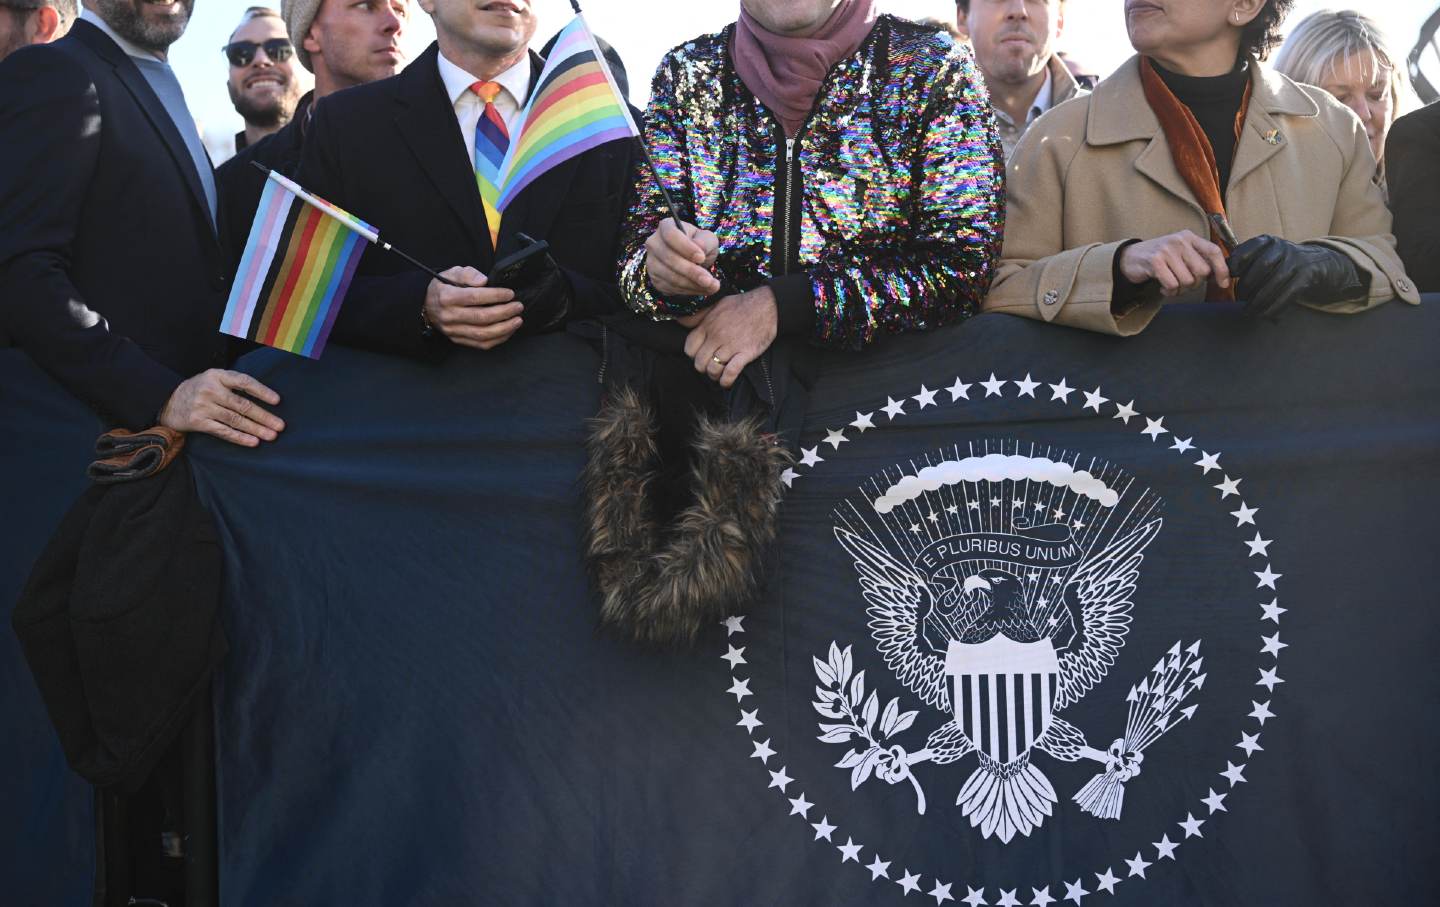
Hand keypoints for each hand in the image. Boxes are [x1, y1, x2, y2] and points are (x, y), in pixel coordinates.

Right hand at [159, 369, 283, 447]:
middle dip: (264, 416)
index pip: (244, 381)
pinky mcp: (198, 422)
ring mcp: (203, 406)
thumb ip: (233, 384)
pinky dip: (239, 437)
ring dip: (256, 429)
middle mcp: (210, 390)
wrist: (168, 402)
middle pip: (242, 404)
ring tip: (271, 436)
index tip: (277, 401)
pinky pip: (223, 431)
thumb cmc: (199, 390)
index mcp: (216, 375)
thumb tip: (265, 398)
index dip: (261, 391)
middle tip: (280, 426)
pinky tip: (253, 442)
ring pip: (235, 419)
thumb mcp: (213, 379)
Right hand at [424, 266, 522, 349]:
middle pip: (481, 317)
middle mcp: (449, 316)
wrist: (426, 305)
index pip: (474, 297)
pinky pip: (481, 344)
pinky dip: (498, 339)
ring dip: (504, 328)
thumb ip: (468, 274)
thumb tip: (484, 281)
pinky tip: (508, 331)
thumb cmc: (444, 287)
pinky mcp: (458, 340)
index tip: (509, 294)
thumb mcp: (452, 273)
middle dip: (504, 312)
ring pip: (482, 334)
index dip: (495, 296)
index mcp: (447, 297)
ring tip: (517, 320)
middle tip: (518, 306)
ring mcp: (453, 330)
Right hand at [644, 218, 719, 296]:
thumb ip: (705, 241)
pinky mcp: (655, 279)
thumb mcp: (707, 239)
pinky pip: (671, 287)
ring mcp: (652, 263)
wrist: (692, 260)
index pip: (670, 235)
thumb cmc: (699, 245)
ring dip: (692, 284)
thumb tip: (699, 246)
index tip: (701, 258)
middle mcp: (654, 243)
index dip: (685, 247)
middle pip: (669, 258)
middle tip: (709, 280)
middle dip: (691, 271)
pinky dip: (689, 290)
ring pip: (670, 276)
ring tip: (711, 286)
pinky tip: (703, 289)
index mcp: (666, 227)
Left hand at [682, 287, 778, 387]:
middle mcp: (716, 336)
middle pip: (699, 362)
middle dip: (703, 368)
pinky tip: (727, 381)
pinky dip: (726, 381)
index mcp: (707, 325)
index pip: (689, 348)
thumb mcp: (716, 305)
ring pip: (712, 369)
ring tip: (719, 374)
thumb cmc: (742, 305)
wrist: (768, 305)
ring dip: (715, 375)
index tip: (700, 355)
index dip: (693, 355)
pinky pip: (730, 373)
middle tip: (711, 366)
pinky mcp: (745, 353)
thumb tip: (680, 320)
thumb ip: (699, 316)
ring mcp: (730, 346)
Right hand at [1118, 230, 1230, 296]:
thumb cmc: (1159, 258)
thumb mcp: (1180, 253)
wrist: (1130, 258)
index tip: (1223, 283)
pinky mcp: (1155, 262)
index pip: (1214, 251)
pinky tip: (1163, 287)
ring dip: (1181, 289)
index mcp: (1189, 237)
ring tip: (1171, 284)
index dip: (1222, 269)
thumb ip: (1198, 259)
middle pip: (1202, 271)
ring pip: (1187, 281)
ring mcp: (1167, 250)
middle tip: (1184, 283)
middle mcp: (1179, 241)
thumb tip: (1219, 276)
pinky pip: (1172, 285)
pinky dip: (1169, 291)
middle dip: (1196, 283)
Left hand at [1226, 235, 1367, 317]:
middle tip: (1239, 299)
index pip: (1247, 251)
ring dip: (1258, 301)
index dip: (1234, 266)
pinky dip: (1273, 307)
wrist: (1320, 264)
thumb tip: (1219, 276)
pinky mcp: (1307, 276)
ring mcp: (1297, 261)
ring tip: (1248, 311)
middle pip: (1260, 268)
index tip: (1227, 279)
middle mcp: (1283, 248)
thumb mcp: (1266, 256)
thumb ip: (1245, 262)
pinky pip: (1287, 294)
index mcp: (1268, 242)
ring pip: (1273, 283)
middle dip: (1246, 286)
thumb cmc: (1283, 263)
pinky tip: (1264, 315)